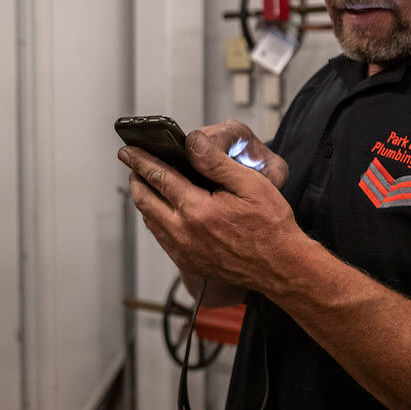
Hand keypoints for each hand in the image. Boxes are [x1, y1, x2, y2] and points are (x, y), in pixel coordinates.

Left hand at [119, 120, 303, 295]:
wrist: (282, 267)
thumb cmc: (271, 226)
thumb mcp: (249, 184)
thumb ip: (215, 162)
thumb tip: (191, 142)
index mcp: (198, 211)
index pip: (158, 178)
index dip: (140, 161)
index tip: (127, 151)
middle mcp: (184, 233)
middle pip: (144, 200)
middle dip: (136, 178)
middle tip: (134, 163)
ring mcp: (184, 251)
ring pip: (149, 219)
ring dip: (144, 198)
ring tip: (147, 181)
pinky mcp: (188, 261)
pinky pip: (160, 236)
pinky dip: (155, 217)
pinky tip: (163, 208)